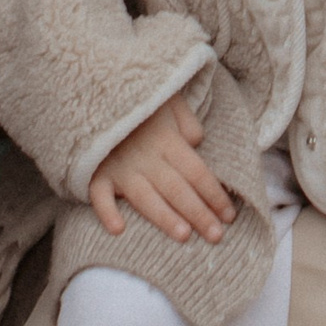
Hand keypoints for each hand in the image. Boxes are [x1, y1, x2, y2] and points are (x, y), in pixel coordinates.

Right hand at [88, 94, 234, 244]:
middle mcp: (146, 156)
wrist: (98, 88)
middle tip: (216, 236)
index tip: (230, 216)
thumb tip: (196, 143)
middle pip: (177, 189)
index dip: (214, 194)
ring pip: (145, 197)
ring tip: (183, 236)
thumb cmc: (139, 100)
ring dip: (164, 217)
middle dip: (199, 213)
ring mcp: (120, 166)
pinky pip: (99, 195)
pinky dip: (106, 211)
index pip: (197, 172)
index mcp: (167, 139)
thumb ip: (187, 122)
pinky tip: (118, 229)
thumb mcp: (170, 99)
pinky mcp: (96, 173)